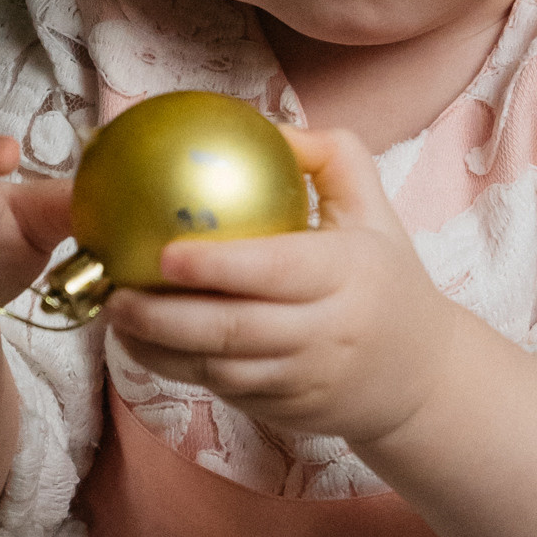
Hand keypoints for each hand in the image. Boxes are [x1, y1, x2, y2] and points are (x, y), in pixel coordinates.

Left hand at [106, 127, 454, 452]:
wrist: (422, 377)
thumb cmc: (387, 278)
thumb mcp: (374, 207)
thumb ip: (327, 154)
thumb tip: (264, 126)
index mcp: (347, 272)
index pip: (276, 270)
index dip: (217, 266)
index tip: (166, 252)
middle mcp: (326, 331)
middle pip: (233, 329)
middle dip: (163, 315)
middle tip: (115, 289)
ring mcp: (304, 377)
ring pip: (218, 368)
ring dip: (157, 347)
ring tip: (113, 314)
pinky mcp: (286, 409)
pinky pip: (222, 389)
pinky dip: (177, 369)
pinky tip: (142, 344)